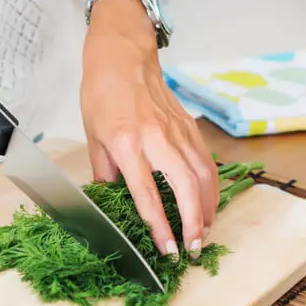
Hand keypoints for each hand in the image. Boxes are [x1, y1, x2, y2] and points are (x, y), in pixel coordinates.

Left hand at [81, 0, 218, 257]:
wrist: (123, 55)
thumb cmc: (102, 94)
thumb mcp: (93, 137)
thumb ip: (105, 174)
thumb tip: (111, 205)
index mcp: (126, 143)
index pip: (146, 193)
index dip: (160, 226)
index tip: (168, 249)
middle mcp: (156, 138)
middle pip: (184, 187)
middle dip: (193, 222)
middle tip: (194, 248)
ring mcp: (177, 131)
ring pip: (203, 175)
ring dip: (207, 208)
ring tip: (204, 232)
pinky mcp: (189, 127)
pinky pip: (206, 162)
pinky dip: (212, 187)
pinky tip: (209, 204)